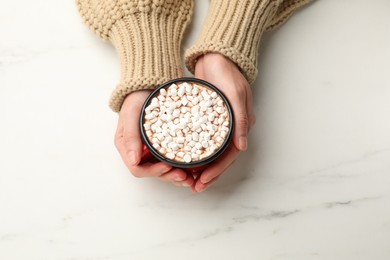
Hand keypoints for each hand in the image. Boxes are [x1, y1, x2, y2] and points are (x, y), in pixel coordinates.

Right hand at [115, 90, 194, 186]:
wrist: (149, 86)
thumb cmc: (137, 99)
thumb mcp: (131, 114)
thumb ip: (130, 136)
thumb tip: (133, 160)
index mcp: (128, 148)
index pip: (138, 169)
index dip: (153, 172)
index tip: (168, 167)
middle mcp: (140, 152)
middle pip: (154, 172)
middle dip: (169, 177)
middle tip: (185, 177)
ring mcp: (153, 150)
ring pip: (164, 170)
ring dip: (177, 176)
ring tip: (192, 177)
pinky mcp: (165, 145)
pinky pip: (173, 160)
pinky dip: (182, 166)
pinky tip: (194, 167)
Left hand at [192, 53, 255, 191]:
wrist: (216, 55)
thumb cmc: (227, 72)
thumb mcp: (234, 94)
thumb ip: (240, 119)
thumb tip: (242, 147)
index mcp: (241, 124)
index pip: (230, 155)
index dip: (217, 170)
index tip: (203, 181)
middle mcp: (231, 128)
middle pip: (220, 158)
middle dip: (208, 174)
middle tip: (193, 187)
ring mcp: (219, 124)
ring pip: (211, 152)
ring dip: (201, 167)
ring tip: (188, 179)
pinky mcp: (207, 119)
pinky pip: (202, 141)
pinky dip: (195, 152)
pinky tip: (184, 159)